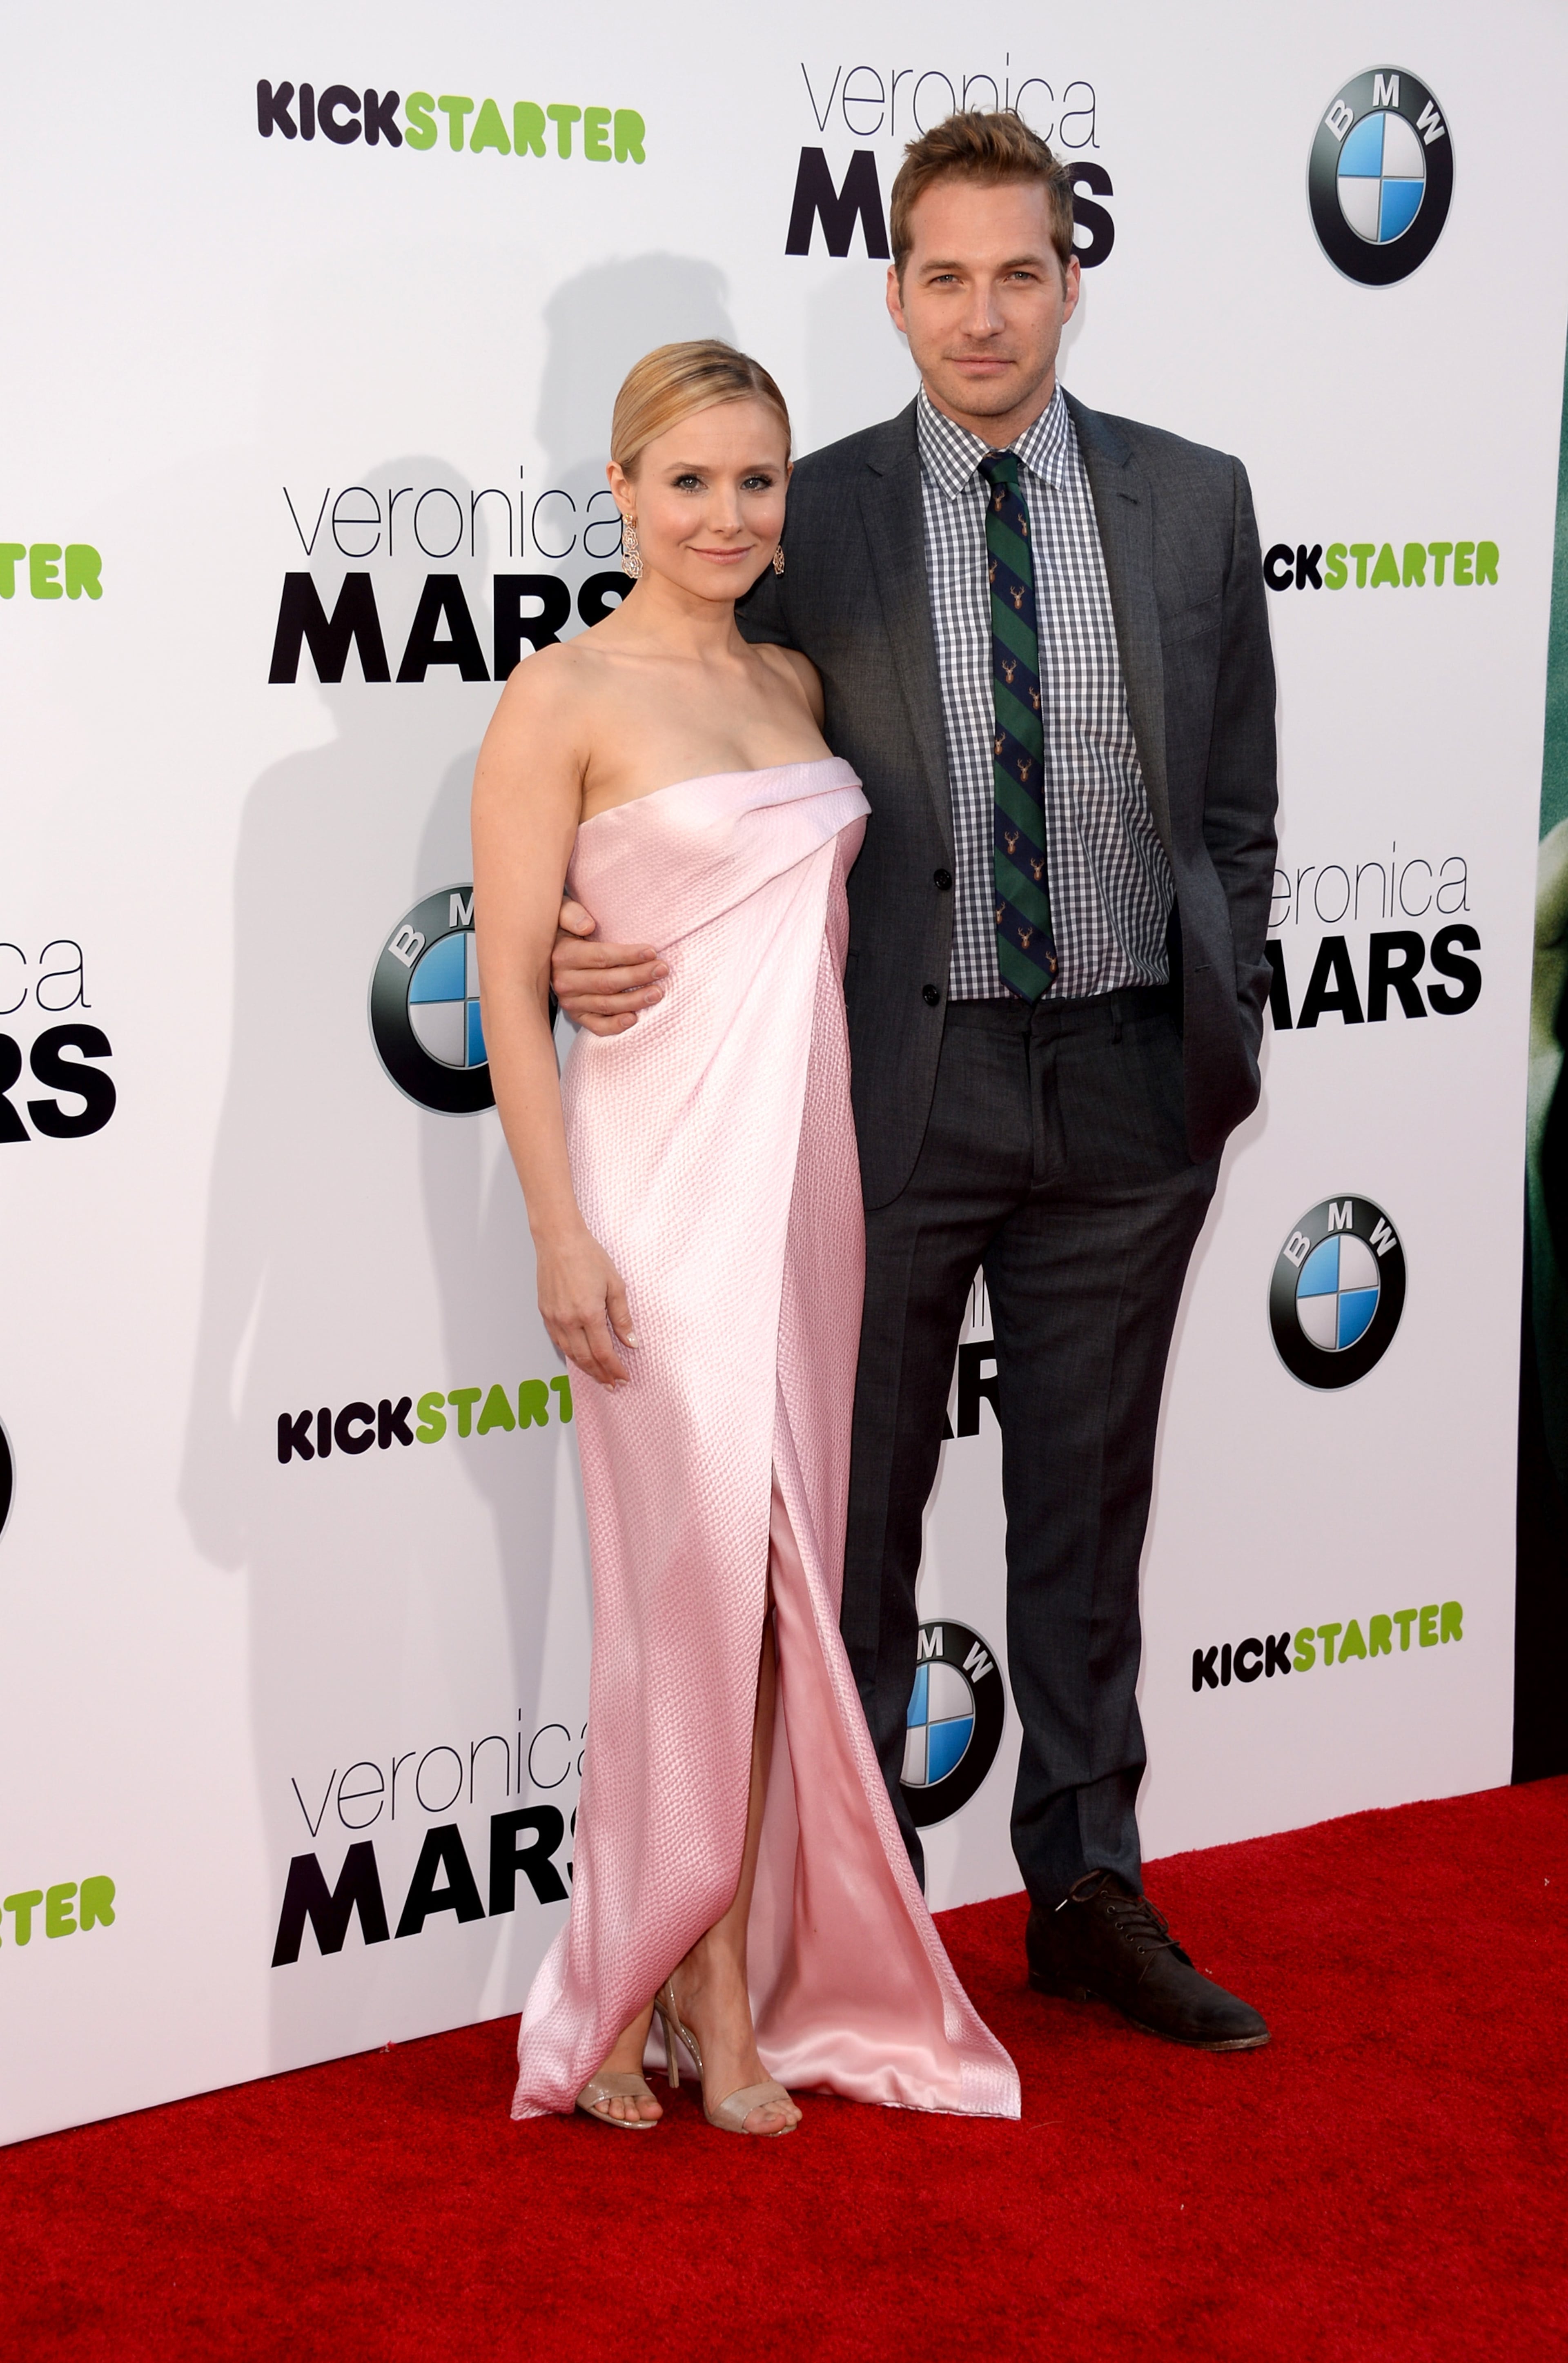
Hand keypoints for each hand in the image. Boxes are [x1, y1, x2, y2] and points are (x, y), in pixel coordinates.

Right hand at [536, 1224, 636, 1386]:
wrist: (558, 1240)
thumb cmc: (588, 1256)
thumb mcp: (615, 1284)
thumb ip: (622, 1317)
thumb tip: (631, 1342)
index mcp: (588, 1314)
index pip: (603, 1352)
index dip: (614, 1369)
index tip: (623, 1378)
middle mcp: (568, 1320)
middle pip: (585, 1359)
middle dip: (601, 1374)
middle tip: (612, 1384)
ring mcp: (554, 1318)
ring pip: (570, 1353)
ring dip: (585, 1368)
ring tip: (599, 1376)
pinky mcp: (545, 1313)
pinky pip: (559, 1341)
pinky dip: (571, 1354)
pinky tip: (580, 1357)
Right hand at [553, 898, 667, 1036]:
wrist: (547, 954)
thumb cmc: (564, 931)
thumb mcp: (561, 913)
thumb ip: (570, 914)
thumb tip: (586, 926)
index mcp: (563, 956)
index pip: (600, 957)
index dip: (628, 956)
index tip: (652, 952)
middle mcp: (564, 982)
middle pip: (607, 982)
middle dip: (638, 976)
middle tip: (662, 970)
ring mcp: (570, 1002)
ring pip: (606, 1005)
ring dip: (634, 1001)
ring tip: (657, 993)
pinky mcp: (577, 1016)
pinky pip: (597, 1026)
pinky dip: (615, 1026)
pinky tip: (634, 1019)